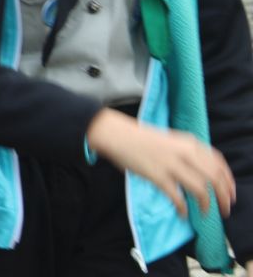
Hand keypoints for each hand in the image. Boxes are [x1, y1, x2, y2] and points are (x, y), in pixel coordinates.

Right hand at [87, 108, 234, 217]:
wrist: (117, 135)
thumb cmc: (142, 138)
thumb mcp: (172, 140)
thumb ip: (188, 153)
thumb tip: (202, 174)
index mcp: (190, 143)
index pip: (219, 163)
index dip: (228, 181)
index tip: (231, 193)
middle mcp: (185, 153)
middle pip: (215, 178)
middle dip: (223, 196)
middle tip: (224, 209)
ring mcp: (172, 165)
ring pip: (201, 189)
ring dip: (207, 204)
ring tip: (205, 212)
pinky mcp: (158, 176)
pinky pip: (177, 197)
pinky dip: (183, 208)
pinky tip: (183, 213)